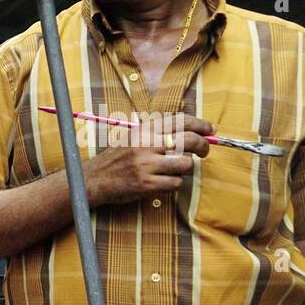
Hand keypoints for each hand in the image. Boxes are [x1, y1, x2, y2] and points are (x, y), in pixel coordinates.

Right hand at [85, 113, 213, 205]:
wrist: (94, 179)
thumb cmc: (117, 159)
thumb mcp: (134, 137)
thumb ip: (158, 132)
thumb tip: (194, 132)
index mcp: (145, 130)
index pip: (181, 121)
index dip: (201, 125)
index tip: (211, 130)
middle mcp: (146, 145)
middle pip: (190, 140)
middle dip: (203, 146)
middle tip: (204, 152)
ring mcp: (146, 165)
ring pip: (186, 164)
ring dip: (185, 168)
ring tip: (175, 170)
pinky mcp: (146, 184)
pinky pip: (176, 183)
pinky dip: (174, 183)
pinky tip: (164, 182)